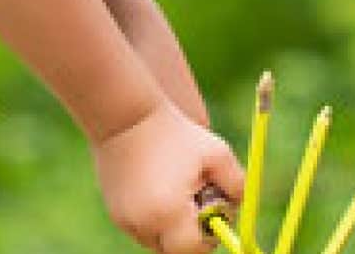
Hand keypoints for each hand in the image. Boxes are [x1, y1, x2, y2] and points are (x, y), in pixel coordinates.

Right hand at [92, 101, 245, 253]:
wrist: (124, 115)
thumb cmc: (174, 132)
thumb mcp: (216, 153)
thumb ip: (236, 185)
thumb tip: (239, 207)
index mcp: (168, 213)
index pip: (194, 250)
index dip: (209, 238)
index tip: (213, 216)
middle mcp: (143, 224)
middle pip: (174, 250)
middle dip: (189, 235)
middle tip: (197, 206)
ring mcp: (124, 220)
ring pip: (155, 240)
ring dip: (170, 227)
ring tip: (174, 192)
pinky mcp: (114, 212)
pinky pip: (140, 228)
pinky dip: (153, 217)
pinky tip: (157, 188)